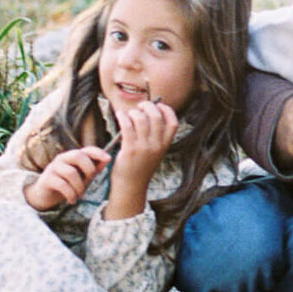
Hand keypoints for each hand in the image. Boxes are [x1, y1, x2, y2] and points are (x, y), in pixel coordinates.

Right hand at [24, 146, 109, 211]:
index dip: (98, 152)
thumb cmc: (67, 184)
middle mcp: (62, 159)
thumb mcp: (82, 177)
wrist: (44, 195)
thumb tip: (108, 159)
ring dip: (79, 186)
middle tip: (90, 180)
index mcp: (73, 156)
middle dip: (88, 168)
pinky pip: (62, 184)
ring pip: (71, 172)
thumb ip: (94, 168)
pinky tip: (72, 200)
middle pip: (78, 156)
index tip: (108, 159)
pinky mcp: (46, 179)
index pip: (86, 149)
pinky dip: (70, 194)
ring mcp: (53, 168)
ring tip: (79, 195)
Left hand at [105, 101, 179, 218]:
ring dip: (133, 112)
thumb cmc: (140, 168)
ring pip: (141, 119)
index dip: (167, 110)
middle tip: (140, 106)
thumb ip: (155, 137)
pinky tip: (119, 115)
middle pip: (156, 116)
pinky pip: (127, 126)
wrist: (131, 186)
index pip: (173, 123)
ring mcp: (144, 148)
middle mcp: (157, 146)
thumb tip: (147, 115)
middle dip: (148, 106)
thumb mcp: (154, 153)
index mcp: (165, 145)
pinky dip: (122, 117)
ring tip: (128, 114)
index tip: (159, 105)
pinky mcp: (130, 149)